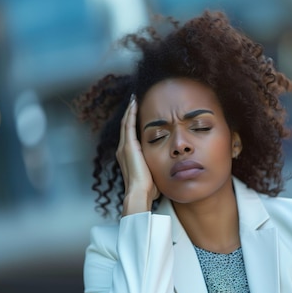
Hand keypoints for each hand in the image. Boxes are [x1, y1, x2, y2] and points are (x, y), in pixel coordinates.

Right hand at [116, 95, 159, 215]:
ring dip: (129, 110)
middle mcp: (123, 150)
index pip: (129, 135)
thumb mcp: (153, 173)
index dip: (132, 124)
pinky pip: (128, 124)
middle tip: (134, 101)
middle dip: (129, 113)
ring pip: (126, 123)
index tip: (137, 114)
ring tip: (133, 99)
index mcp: (128, 156)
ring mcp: (124, 147)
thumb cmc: (148, 188)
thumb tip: (167, 168)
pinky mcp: (128, 145)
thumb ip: (156, 167)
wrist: (140, 192)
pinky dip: (130, 113)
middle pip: (125, 126)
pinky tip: (134, 103)